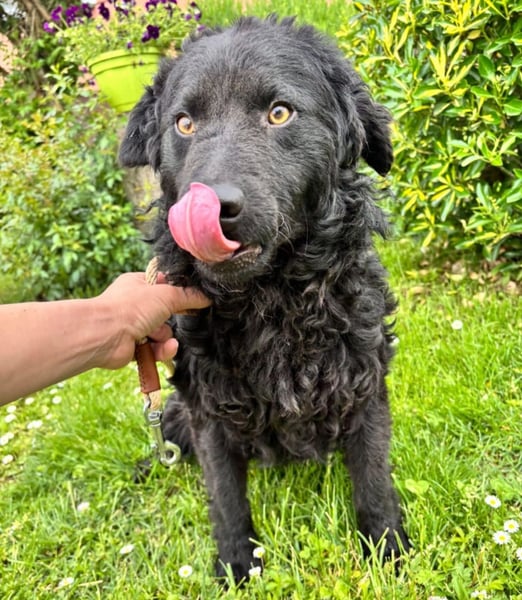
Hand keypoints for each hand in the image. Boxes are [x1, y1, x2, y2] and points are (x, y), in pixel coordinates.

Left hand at [94, 272, 210, 368]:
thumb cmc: (130, 307)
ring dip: (166, 339)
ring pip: (162, 334)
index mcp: (138, 284)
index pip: (164, 284)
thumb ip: (189, 296)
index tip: (194, 298)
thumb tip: (207, 297)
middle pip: (166, 313)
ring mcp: (133, 326)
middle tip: (179, 319)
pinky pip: (156, 350)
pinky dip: (161, 351)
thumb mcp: (166, 295)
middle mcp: (134, 304)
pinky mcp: (133, 347)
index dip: (179, 292)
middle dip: (172, 320)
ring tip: (161, 340)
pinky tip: (163, 350)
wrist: (104, 335)